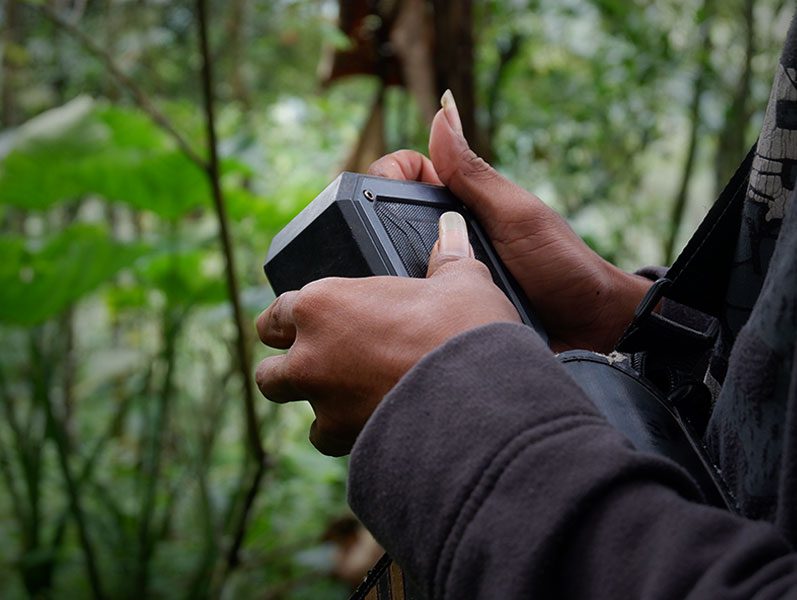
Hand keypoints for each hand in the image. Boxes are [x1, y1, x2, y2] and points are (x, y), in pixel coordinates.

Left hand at [255, 213, 520, 455]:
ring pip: (295, 409)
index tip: (302, 323)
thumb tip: (452, 232)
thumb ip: (447, 257)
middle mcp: (310, 354)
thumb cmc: (464, 330)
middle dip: (286, 368)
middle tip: (317, 363)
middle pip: (270, 370)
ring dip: (311, 401)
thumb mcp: (462, 281)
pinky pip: (328, 440)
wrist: (478, 397)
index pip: (278, 312)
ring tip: (342, 396)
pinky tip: (367, 422)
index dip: (288, 320)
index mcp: (323, 304)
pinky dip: (343, 432)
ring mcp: (323, 401)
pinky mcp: (344, 439)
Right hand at [368, 91, 651, 351]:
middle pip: (392, 219)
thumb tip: (442, 111)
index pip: (408, 174)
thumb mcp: (515, 215)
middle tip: (388, 246)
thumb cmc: (561, 265)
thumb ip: (474, 174)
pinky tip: (400, 310)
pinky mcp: (448, 306)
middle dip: (381, 226)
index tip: (383, 190)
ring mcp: (447, 270)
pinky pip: (415, 300)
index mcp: (463, 200)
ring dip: (392, 271)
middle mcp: (449, 232)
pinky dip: (407, 302)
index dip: (390, 173)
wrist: (587, 329)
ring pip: (396, 262)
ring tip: (393, 283)